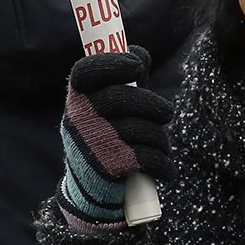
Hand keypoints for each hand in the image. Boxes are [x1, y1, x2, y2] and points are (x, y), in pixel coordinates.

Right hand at [60, 47, 175, 223]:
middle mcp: (78, 119)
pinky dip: (162, 164)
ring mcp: (92, 143)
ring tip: (160, 145)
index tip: (136, 65)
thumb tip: (139, 53)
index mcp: (77, 99)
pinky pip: (147, 157)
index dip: (112, 63)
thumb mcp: (111, 106)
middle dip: (152, 105)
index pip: (86, 72)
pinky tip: (165, 170)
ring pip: (141, 129)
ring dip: (159, 138)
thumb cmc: (107, 137)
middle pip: (122, 98)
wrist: (91, 191)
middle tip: (167, 113)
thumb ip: (126, 79)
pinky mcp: (108, 167)